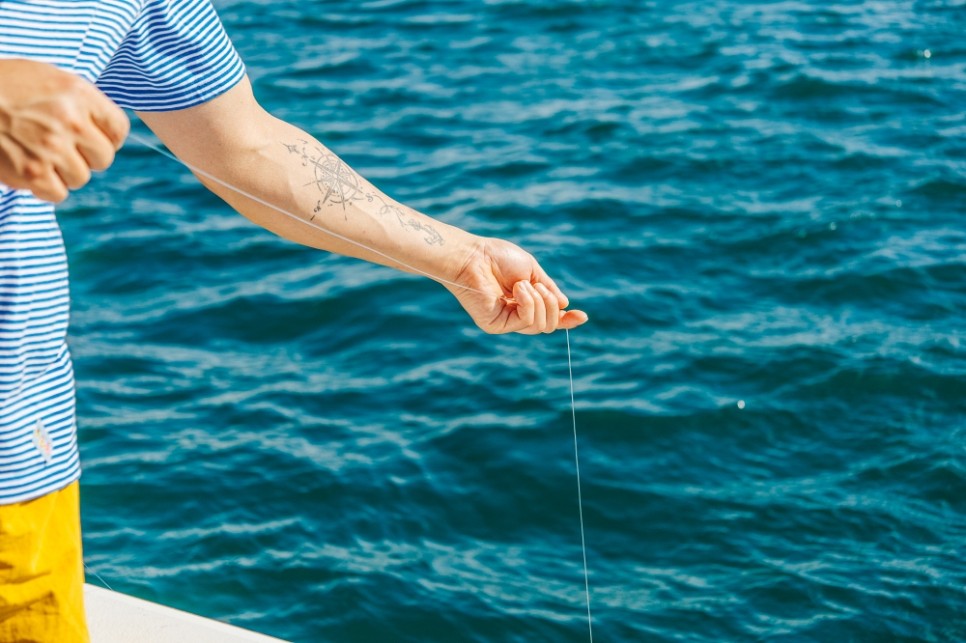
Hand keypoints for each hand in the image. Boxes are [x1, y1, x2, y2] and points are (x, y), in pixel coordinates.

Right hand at [0, 59, 128, 201]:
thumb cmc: (3, 87)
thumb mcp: (46, 78)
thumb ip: (80, 101)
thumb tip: (108, 130)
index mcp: (78, 92)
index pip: (119, 129)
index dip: (107, 138)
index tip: (90, 139)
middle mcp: (70, 119)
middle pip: (104, 158)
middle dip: (84, 156)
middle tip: (58, 146)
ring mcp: (51, 147)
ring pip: (81, 177)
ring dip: (62, 171)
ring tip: (36, 152)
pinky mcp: (32, 172)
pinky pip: (58, 193)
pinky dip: (44, 186)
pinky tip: (27, 167)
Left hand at [445, 237, 587, 334]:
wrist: (473, 256)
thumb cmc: (497, 258)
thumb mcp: (531, 271)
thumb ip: (548, 288)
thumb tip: (564, 304)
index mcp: (523, 302)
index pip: (548, 317)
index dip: (566, 320)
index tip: (583, 316)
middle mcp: (514, 315)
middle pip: (548, 325)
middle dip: (552, 305)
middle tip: (540, 286)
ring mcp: (505, 322)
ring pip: (540, 325)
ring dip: (539, 301)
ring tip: (523, 283)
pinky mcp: (496, 325)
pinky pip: (526, 321)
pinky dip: (529, 302)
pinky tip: (519, 288)